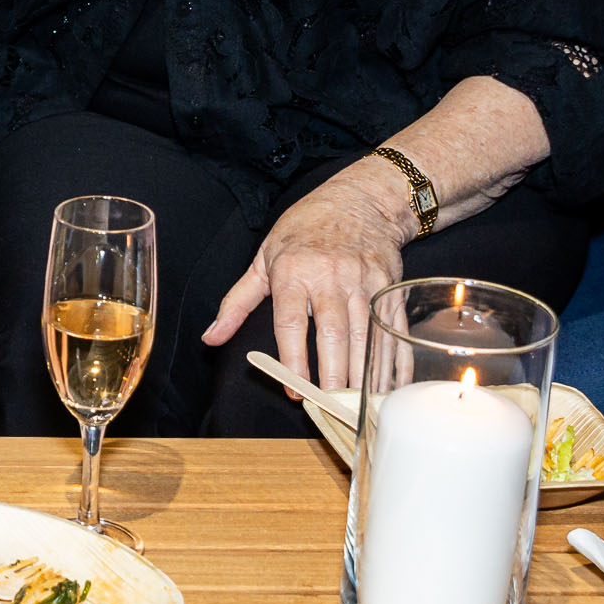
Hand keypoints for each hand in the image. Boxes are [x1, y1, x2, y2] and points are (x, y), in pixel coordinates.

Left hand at [203, 162, 413, 392]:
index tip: (293, 389)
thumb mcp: (263, 259)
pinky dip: (392, 359)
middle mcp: (331, 276)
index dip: (292, 360)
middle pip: (333, 334)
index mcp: (294, 271)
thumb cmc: (305, 230)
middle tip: (329, 403)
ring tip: (356, 402)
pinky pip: (391, 329)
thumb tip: (210, 338)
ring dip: (362, 373)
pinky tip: (388, 383)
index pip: (291, 323)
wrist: (361, 200)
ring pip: (366, 334)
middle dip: (333, 373)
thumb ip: (236, 303)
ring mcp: (364, 281)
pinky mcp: (390, 286)